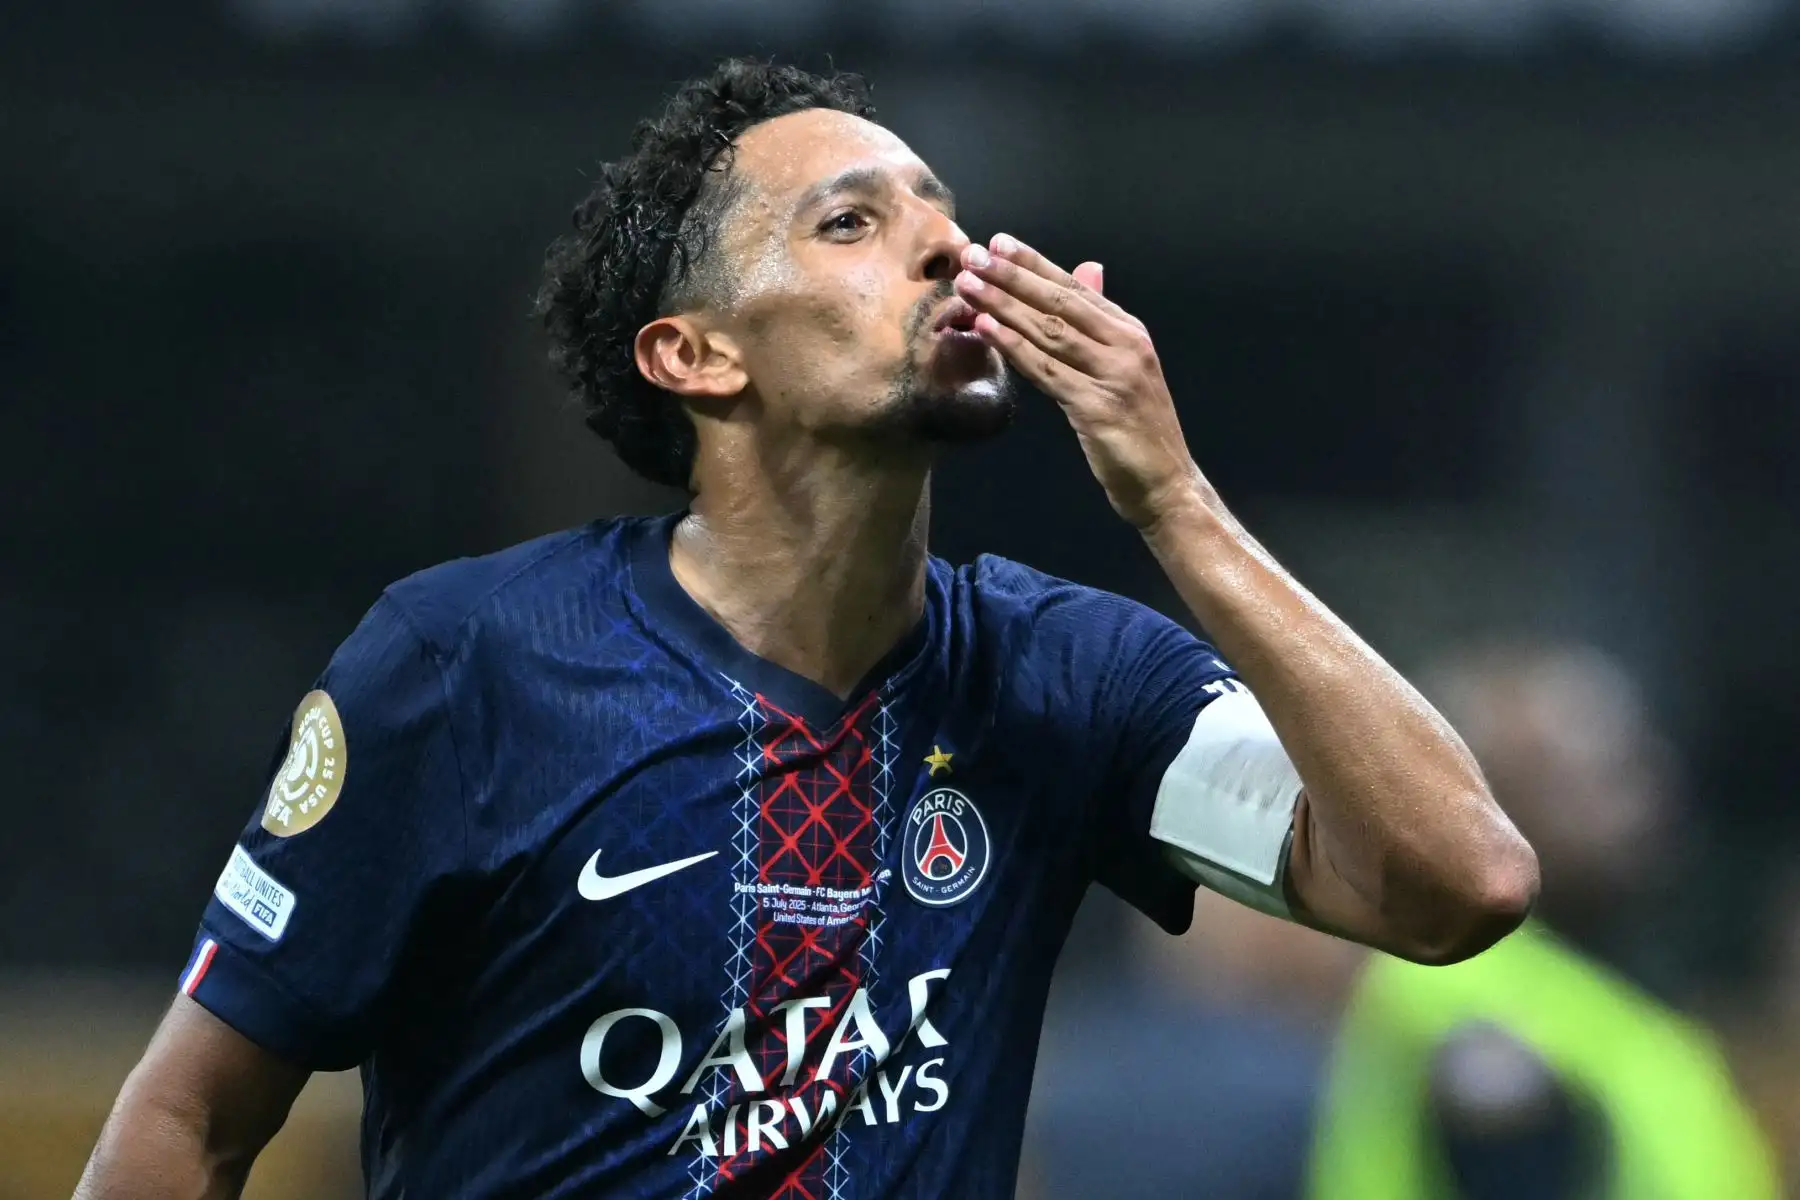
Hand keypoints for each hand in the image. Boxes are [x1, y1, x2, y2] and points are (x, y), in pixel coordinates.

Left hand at [955, 233, 1201, 530]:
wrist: (1165, 482)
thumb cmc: (1137, 428)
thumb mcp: (1123, 365)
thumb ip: (1099, 321)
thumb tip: (1087, 269)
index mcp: (1130, 332)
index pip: (1075, 288)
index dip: (1035, 263)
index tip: (998, 242)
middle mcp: (1125, 345)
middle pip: (1060, 302)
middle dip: (1013, 276)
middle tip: (972, 256)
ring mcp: (1113, 375)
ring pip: (1050, 332)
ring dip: (1004, 306)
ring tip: (968, 287)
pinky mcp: (1097, 406)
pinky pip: (1047, 370)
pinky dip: (1014, 347)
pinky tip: (987, 330)